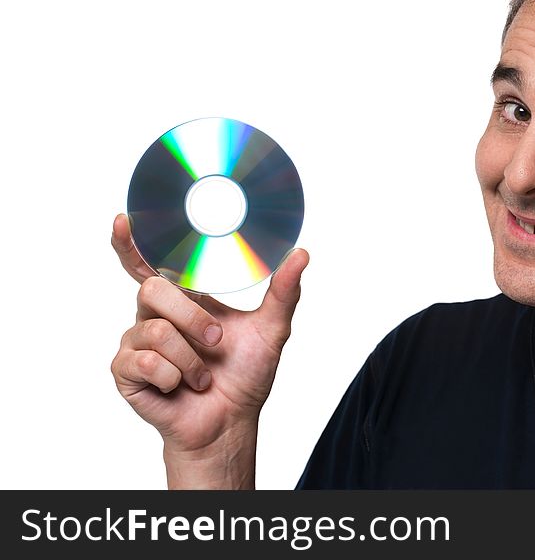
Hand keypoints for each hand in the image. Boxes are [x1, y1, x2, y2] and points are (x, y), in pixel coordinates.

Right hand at [109, 214, 308, 485]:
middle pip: (154, 290)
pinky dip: (173, 377)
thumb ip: (284, 291)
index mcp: (183, 298)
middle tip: (216, 341)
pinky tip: (179, 387)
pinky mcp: (126, 370)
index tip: (127, 219)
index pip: (151, 262)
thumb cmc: (245, 376)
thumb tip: (301, 252)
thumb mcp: (271, 329)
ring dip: (191, 359)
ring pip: (155, 330)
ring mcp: (137, 341)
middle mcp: (155, 314)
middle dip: (193, 318)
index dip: (133, 241)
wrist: (230, 423)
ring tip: (202, 375)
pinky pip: (144, 362)